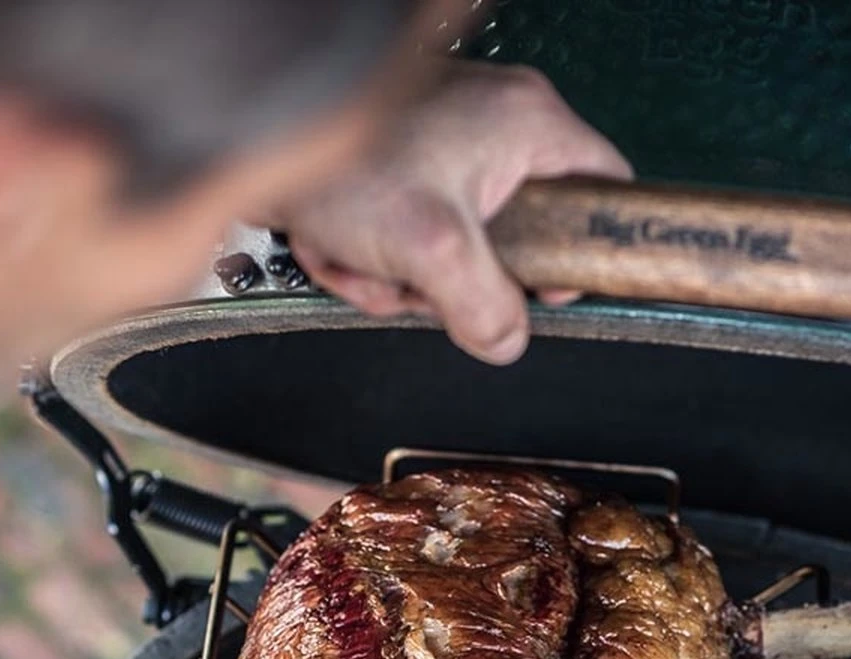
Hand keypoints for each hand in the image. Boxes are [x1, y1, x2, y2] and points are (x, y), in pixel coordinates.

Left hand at [267, 61, 631, 364]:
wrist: (245, 134)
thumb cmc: (338, 158)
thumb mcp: (430, 246)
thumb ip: (484, 306)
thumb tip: (507, 340)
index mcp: (529, 125)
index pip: (605, 192)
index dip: (581, 254)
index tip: (546, 289)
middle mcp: (496, 126)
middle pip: (521, 238)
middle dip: (462, 280)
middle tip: (425, 280)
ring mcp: (448, 145)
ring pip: (462, 248)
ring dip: (410, 278)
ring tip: (370, 261)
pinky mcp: (407, 165)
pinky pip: (417, 238)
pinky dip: (381, 259)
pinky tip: (349, 250)